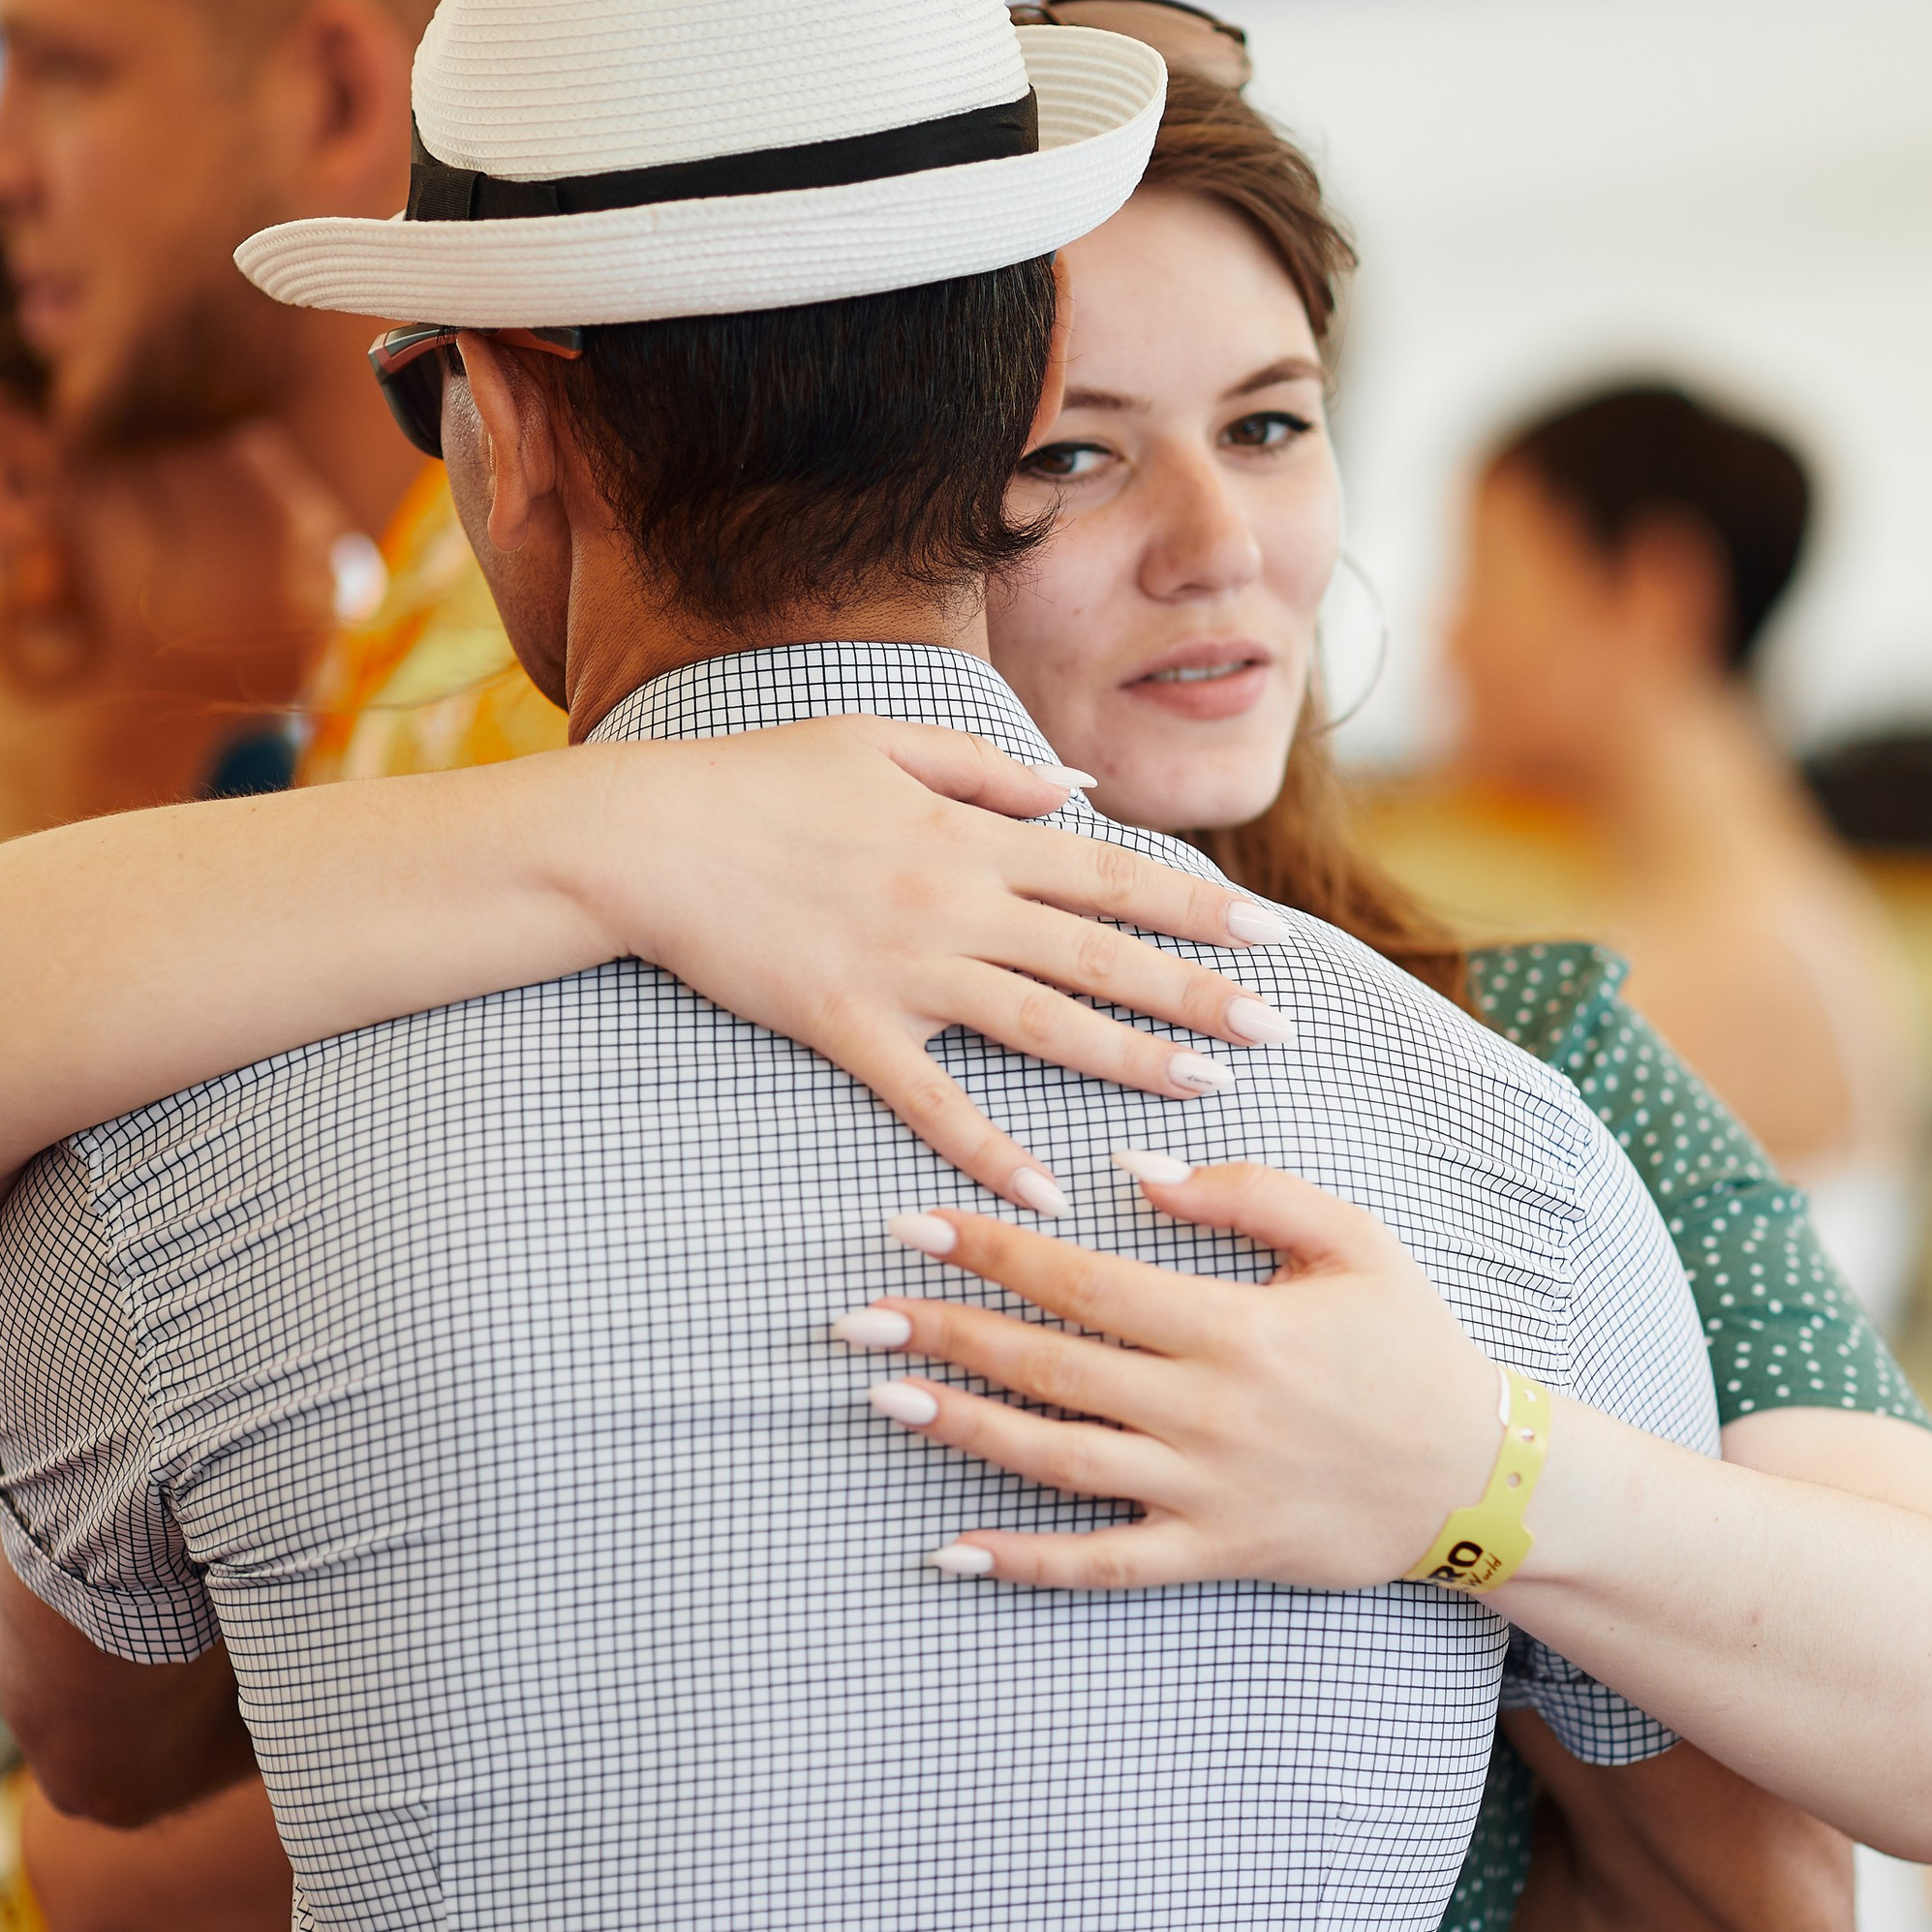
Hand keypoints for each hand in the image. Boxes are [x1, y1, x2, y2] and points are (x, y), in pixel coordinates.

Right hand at [583, 722, 1291, 1212]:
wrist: (650, 836)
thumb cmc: (758, 779)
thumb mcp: (880, 740)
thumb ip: (988, 768)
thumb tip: (1080, 793)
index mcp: (972, 832)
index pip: (1113, 871)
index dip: (1201, 904)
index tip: (1274, 934)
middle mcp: (956, 900)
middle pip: (1104, 951)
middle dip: (1201, 993)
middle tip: (1280, 1031)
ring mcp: (905, 968)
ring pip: (1044, 1022)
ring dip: (1130, 1060)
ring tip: (1206, 1093)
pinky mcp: (848, 1026)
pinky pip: (934, 1099)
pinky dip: (993, 1149)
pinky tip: (1049, 1191)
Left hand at [832, 1156, 1507, 1585]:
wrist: (1477, 1475)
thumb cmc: (1410, 1344)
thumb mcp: (1352, 1242)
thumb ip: (1247, 1195)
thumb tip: (1135, 1173)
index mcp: (1234, 1325)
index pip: (1086, 1280)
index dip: (993, 1251)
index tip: (916, 1224)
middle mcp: (1207, 1409)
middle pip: (1052, 1364)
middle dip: (948, 1331)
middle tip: (858, 1311)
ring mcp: (1205, 1488)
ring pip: (1060, 1458)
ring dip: (965, 1426)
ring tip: (884, 1394)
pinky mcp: (1213, 1552)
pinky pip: (1104, 1563)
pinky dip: (1027, 1561)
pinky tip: (953, 1549)